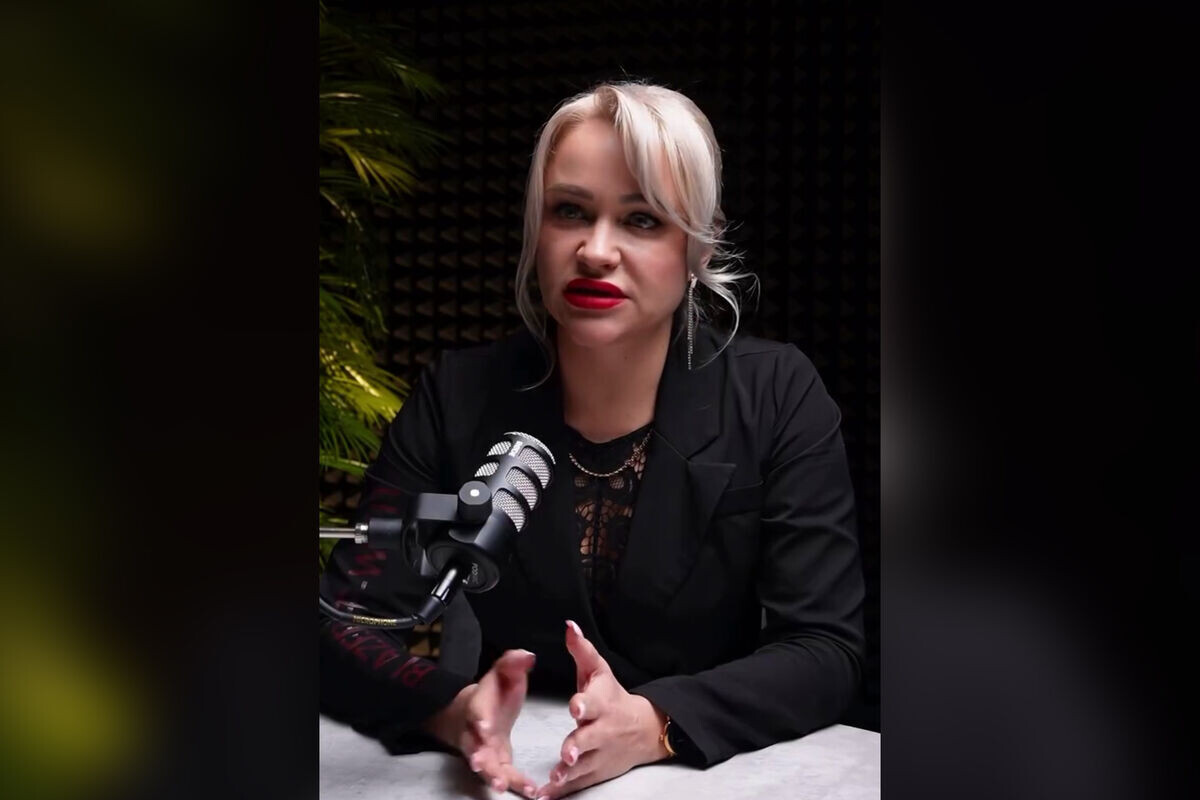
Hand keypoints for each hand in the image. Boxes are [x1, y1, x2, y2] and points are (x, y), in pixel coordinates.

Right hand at [422, 648, 540, 797]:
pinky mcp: (496, 764)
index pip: (476, 711)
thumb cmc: (493, 692)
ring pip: (485, 766)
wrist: (474, 712)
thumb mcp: (503, 671)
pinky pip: (505, 776)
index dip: (480, 718)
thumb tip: (528, 655)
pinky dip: (517, 785)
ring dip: (493, 776)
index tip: (484, 726)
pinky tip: (532, 792)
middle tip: (482, 765)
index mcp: (479, 705)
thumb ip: (513, 662)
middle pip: (474, 745)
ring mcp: (484, 750)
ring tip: (502, 786)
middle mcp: (477, 732)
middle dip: (478, 755)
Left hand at [535, 620, 669, 798]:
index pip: (593, 702)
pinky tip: (545, 795)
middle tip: (565, 753)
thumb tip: (568, 625)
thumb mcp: (599, 670)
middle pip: (590, 738)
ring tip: (554, 780)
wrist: (644, 728)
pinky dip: (563, 791)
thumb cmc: (613, 696)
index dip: (584, 704)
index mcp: (601, 703)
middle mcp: (602, 730)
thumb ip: (581, 650)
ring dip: (569, 774)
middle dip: (578, 745)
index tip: (575, 707)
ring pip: (584, 766)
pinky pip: (579, 782)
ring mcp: (600, 754)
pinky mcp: (596, 771)